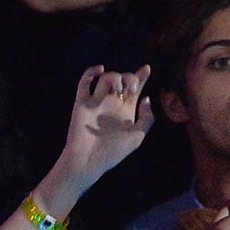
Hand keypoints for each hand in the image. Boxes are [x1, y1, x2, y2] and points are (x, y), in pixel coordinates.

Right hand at [57, 66, 153, 192]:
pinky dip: (90, 73)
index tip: (147, 68)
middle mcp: (112, 103)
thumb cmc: (114, 152)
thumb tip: (146, 98)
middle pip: (122, 79)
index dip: (141, 76)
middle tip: (131, 90)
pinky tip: (100, 69)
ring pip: (106, 78)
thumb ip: (147, 118)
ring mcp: (97, 102)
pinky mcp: (82, 104)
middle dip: (130, 78)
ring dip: (114, 77)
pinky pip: (84, 83)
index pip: (135, 88)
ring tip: (119, 89)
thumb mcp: (137, 136)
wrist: (89, 161)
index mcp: (126, 110)